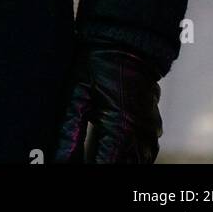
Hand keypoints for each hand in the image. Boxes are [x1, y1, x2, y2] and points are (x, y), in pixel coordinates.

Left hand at [53, 40, 162, 162]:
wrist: (127, 40)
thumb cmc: (101, 61)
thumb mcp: (77, 95)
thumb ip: (68, 132)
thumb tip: (59, 160)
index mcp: (120, 129)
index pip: (103, 167)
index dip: (85, 170)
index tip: (70, 165)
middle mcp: (140, 136)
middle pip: (122, 167)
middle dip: (103, 165)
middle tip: (83, 158)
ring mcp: (150, 132)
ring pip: (137, 164)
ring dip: (118, 163)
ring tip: (97, 155)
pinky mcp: (153, 127)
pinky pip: (145, 155)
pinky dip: (131, 158)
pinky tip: (116, 153)